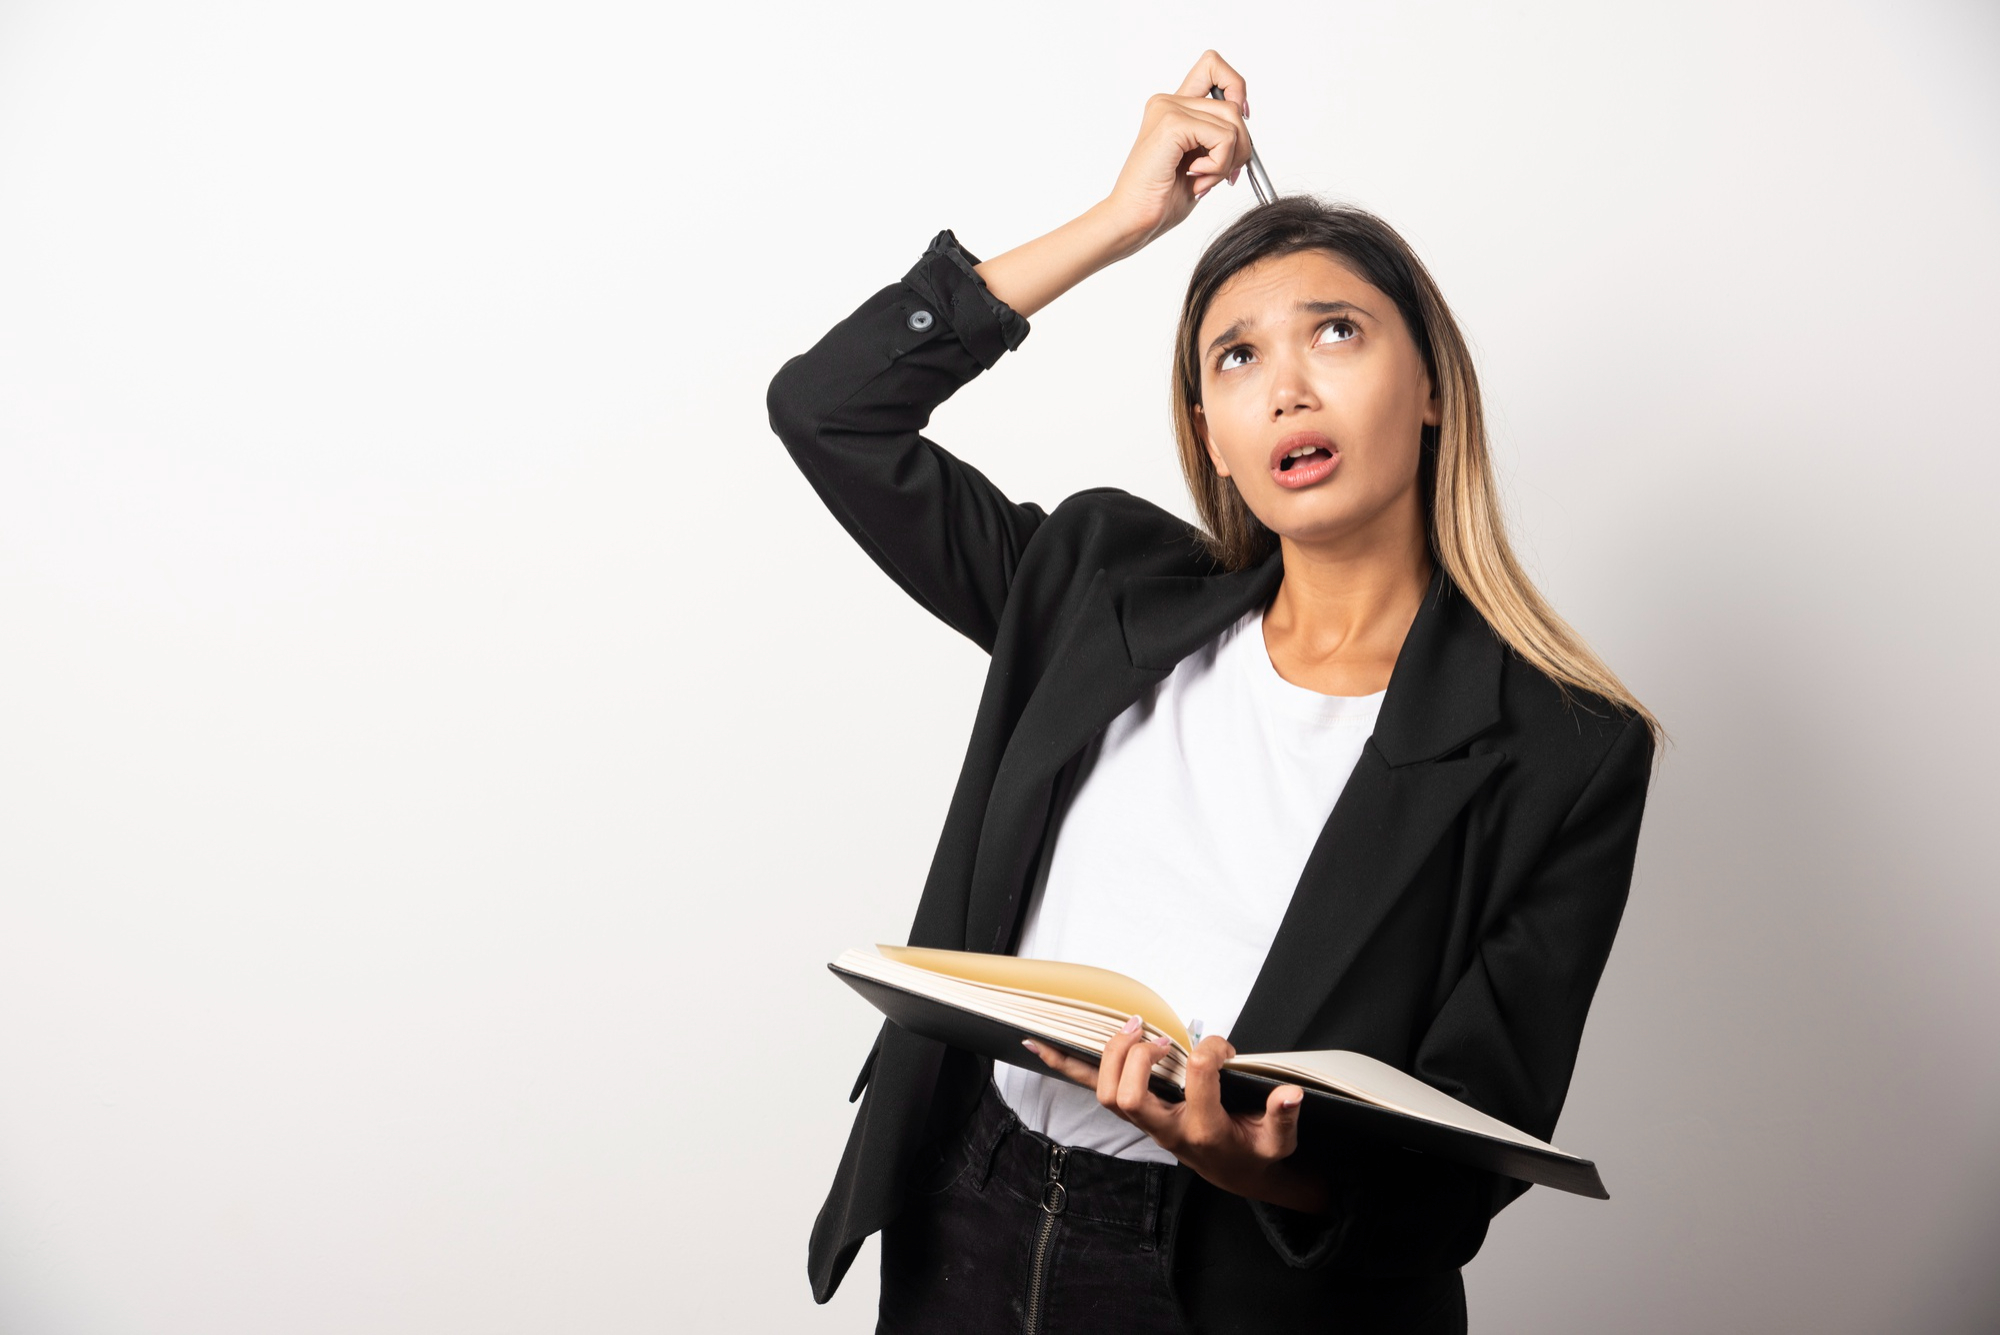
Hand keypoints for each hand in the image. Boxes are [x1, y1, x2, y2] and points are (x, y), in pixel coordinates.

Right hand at [970, 51, 1255, 318]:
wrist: (1133, 221)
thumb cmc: (1161, 200)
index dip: (1236, 87)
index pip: (1213, 65)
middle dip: (1241, 144)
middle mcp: (1169, 101)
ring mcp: (1168, 109)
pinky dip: (1219, 164)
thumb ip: (1218, 139)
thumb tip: (1246, 127)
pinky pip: (1224, 137)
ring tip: (1202, 178)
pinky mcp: (1172, 124)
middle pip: (1234, 103)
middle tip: (1220, 174)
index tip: (1237, 122)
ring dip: (1229, 159)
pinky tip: (1194, 177)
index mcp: (1173, 108)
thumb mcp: (1202, 164)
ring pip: (1233, 121)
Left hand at [1025, 1018, 1329, 1213]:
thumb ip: (1283, 1115)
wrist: (1236, 1173)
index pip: (1197, 1080)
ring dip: (1111, 1054)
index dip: (1212, 1052)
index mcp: (1204, 1130)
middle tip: (1158, 1037)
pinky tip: (1037, 1044)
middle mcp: (1166, 1129)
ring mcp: (1145, 1121)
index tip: (1226, 1046)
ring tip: (1132, 1026)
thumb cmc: (1256, 1150)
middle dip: (1138, 1058)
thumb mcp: (1280, 1140)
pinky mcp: (1135, 1110)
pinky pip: (1091, 1088)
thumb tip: (1292, 1092)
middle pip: (1129, 1096)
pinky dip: (1062, 1065)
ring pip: (1106, 1094)